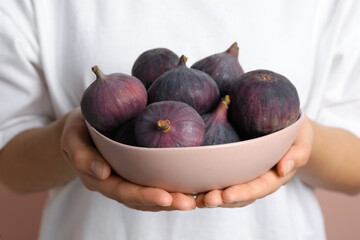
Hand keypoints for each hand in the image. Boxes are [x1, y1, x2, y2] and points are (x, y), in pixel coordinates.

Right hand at [60, 107, 195, 210]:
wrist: (80, 128)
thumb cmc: (76, 130)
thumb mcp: (71, 138)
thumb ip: (82, 155)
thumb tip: (103, 172)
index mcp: (100, 179)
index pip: (123, 192)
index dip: (144, 196)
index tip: (166, 197)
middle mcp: (116, 184)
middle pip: (142, 199)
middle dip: (166, 202)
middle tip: (190, 202)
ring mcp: (127, 179)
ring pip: (151, 195)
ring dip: (173, 199)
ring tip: (196, 199)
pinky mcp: (137, 171)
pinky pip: (154, 182)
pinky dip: (171, 186)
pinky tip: (189, 185)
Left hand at [195, 116, 313, 207]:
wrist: (287, 127)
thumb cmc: (295, 133)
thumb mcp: (302, 139)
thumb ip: (297, 154)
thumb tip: (284, 168)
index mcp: (275, 176)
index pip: (260, 187)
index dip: (244, 192)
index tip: (226, 195)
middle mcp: (258, 180)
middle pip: (241, 194)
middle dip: (223, 199)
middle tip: (206, 200)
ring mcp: (246, 176)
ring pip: (229, 192)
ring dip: (213, 197)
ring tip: (196, 200)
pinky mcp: (235, 169)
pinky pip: (222, 180)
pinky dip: (208, 186)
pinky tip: (193, 188)